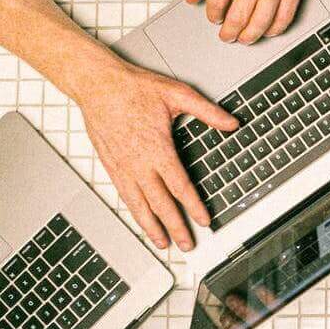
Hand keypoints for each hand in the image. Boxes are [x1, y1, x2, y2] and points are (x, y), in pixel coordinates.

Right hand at [75, 57, 237, 250]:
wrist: (96, 84)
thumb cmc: (134, 88)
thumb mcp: (177, 94)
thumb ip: (207, 112)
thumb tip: (232, 123)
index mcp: (157, 149)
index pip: (180, 186)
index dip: (193, 207)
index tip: (204, 221)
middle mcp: (138, 163)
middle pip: (160, 203)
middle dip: (175, 226)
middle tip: (187, 244)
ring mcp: (122, 166)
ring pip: (139, 205)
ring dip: (152, 226)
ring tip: (163, 243)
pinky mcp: (110, 165)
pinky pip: (124, 195)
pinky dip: (135, 212)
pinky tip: (141, 220)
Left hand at [187, 0, 320, 44]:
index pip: (216, 1)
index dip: (213, 15)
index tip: (214, 18)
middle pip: (238, 17)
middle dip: (229, 32)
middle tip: (227, 36)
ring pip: (261, 22)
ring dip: (250, 36)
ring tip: (245, 38)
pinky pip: (285, 16)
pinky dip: (275, 29)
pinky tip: (268, 30)